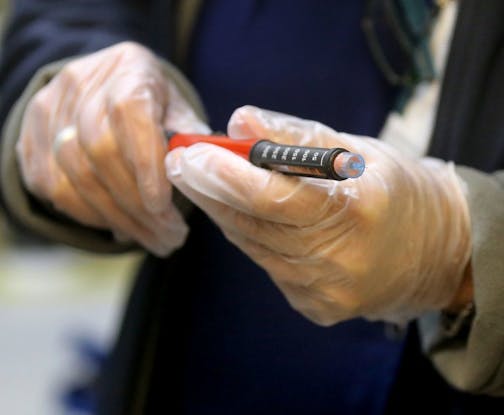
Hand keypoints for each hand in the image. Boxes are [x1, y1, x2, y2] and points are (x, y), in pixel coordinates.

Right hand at [17, 42, 208, 255]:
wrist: (108, 92)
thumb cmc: (155, 106)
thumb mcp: (181, 112)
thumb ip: (192, 139)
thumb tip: (202, 175)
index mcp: (129, 68)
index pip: (130, 113)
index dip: (145, 164)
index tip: (163, 207)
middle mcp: (81, 83)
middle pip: (100, 151)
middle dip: (138, 205)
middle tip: (170, 237)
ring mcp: (49, 110)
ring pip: (75, 175)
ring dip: (118, 218)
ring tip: (153, 240)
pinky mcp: (31, 138)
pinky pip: (54, 188)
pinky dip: (90, 216)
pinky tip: (121, 227)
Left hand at [165, 106, 471, 324]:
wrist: (435, 252)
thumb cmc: (393, 190)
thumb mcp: (355, 150)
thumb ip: (295, 136)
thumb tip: (239, 120)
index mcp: (358, 210)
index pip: (276, 197)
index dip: (226, 176)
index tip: (191, 154)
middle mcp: (342, 260)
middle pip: (255, 226)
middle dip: (210, 192)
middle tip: (181, 164)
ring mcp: (328, 291)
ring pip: (255, 247)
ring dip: (225, 214)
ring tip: (205, 184)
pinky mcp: (319, 308)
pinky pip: (269, 267)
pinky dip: (252, 239)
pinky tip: (244, 217)